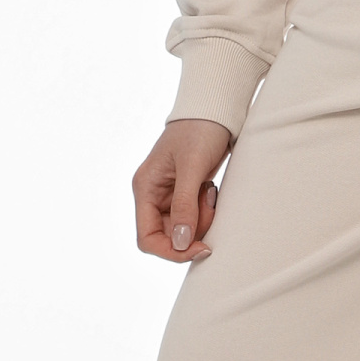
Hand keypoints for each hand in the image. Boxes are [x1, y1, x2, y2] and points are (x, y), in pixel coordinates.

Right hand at [133, 117, 235, 264]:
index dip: (172, 250)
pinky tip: (211, 191)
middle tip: (210, 207)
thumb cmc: (199, 130)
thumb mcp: (192, 167)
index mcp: (145, 189)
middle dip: (192, 231)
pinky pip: (194, 216)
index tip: (199, 248)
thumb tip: (181, 243)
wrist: (215, 110)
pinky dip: (205, 212)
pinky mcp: (186, 192)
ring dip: (201, 220)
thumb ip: (185, 205)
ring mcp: (169, 195)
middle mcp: (153, 196)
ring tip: (210, 193)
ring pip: (183, 229)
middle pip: (168, 237)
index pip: (147, 238)